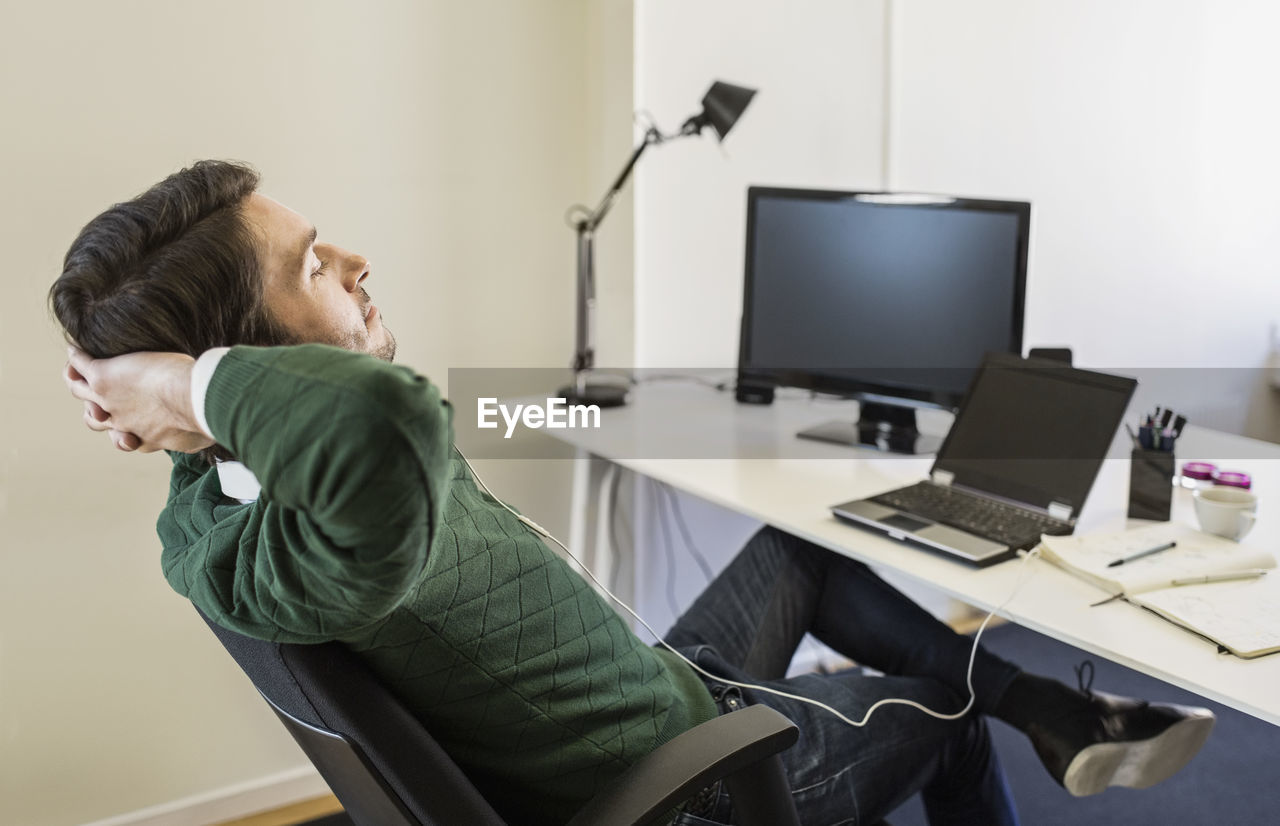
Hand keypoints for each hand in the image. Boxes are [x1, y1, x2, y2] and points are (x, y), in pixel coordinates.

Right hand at [64, 347, 213, 453]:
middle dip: (93, 411)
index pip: (120, 436)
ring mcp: (107, 398)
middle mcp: (119, 422)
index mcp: (140, 439)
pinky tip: (77, 347)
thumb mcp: (197, 438)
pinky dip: (76, 357)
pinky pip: (79, 365)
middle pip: (93, 419)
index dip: (120, 430)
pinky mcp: (103, 375)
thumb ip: (192, 437)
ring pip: (80, 391)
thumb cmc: (201, 419)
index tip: (130, 422)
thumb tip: (202, 439)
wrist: (191, 399)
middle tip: (100, 400)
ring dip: (78, 382)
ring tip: (79, 372)